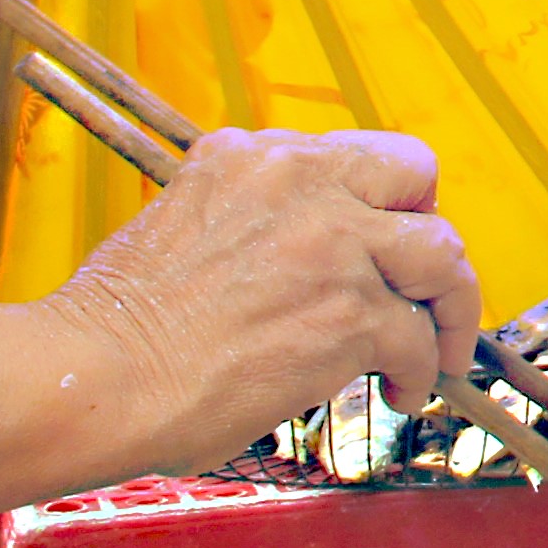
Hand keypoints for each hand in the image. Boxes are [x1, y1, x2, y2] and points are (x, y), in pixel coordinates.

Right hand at [0, 128, 474, 513]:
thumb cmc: (118, 328)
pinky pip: (420, 338)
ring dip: (450, 308)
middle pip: (416, 176)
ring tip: (438, 352)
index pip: (352, 154)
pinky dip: (421, 371)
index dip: (378, 201)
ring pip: (442, 255)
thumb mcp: (180, 223)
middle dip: (429, 230)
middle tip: (424, 284)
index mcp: (252, 156)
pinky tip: (400, 393)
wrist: (97, 376)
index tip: (378, 242)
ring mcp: (334, 244)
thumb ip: (247, 220)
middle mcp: (301, 181)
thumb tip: (288, 260)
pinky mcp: (352, 313)